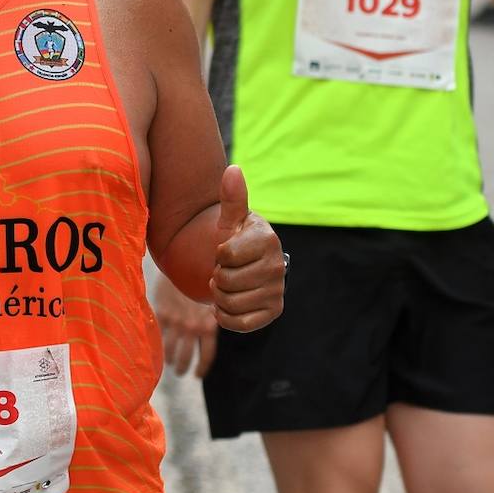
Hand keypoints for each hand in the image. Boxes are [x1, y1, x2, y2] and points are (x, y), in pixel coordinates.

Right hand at [153, 274, 216, 376]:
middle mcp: (191, 327)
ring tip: (168, 363)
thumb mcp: (211, 301)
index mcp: (208, 325)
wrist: (183, 264)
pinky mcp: (162, 314)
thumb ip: (212, 317)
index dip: (201, 368)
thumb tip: (217, 328)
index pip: (206, 356)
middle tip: (180, 371)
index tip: (197, 375)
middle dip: (182, 367)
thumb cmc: (200, 282)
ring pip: (170, 350)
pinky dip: (157, 346)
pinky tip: (157, 349)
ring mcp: (175, 322)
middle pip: (186, 357)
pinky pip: (158, 336)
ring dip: (169, 359)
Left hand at [211, 165, 284, 331]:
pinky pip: (239, 323)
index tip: (224, 252)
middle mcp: (278, 266)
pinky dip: (226, 316)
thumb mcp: (229, 218)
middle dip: (216, 278)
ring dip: (219, 297)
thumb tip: (233, 169)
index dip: (216, 255)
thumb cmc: (233, 238)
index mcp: (267, 240)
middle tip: (222, 271)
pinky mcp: (274, 312)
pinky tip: (229, 303)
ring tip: (226, 285)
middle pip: (225, 281)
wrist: (242, 266)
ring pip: (230, 303)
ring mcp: (277, 291)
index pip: (225, 255)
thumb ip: (232, 197)